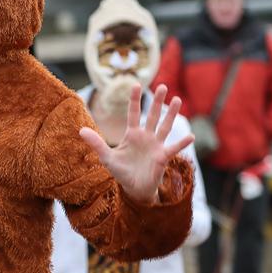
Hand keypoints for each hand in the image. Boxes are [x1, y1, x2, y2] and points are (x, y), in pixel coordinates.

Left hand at [80, 84, 193, 204]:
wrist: (134, 189)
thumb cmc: (121, 172)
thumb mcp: (106, 157)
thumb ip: (96, 143)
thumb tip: (80, 130)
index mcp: (132, 134)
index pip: (133, 113)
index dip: (134, 99)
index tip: (135, 84)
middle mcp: (146, 137)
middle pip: (152, 115)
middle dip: (157, 101)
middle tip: (162, 86)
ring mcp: (156, 145)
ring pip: (164, 126)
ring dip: (171, 114)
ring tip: (177, 99)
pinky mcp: (162, 157)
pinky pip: (173, 148)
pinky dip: (181, 143)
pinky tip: (190, 136)